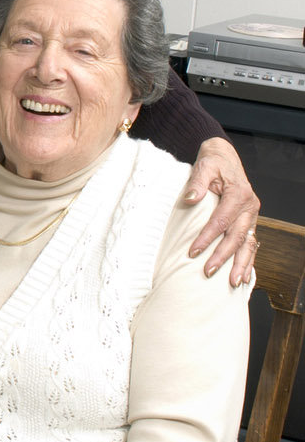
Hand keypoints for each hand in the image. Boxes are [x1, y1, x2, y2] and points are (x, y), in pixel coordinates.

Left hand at [182, 137, 259, 285]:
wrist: (225, 158)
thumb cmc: (213, 163)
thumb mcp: (204, 166)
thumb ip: (197, 182)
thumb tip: (190, 198)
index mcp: (239, 194)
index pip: (221, 221)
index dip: (207, 237)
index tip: (193, 251)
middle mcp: (250, 207)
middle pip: (236, 236)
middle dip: (222, 256)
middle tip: (208, 272)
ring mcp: (251, 216)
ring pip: (248, 244)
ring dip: (241, 264)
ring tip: (233, 283)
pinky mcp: (249, 221)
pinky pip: (251, 244)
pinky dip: (248, 260)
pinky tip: (245, 276)